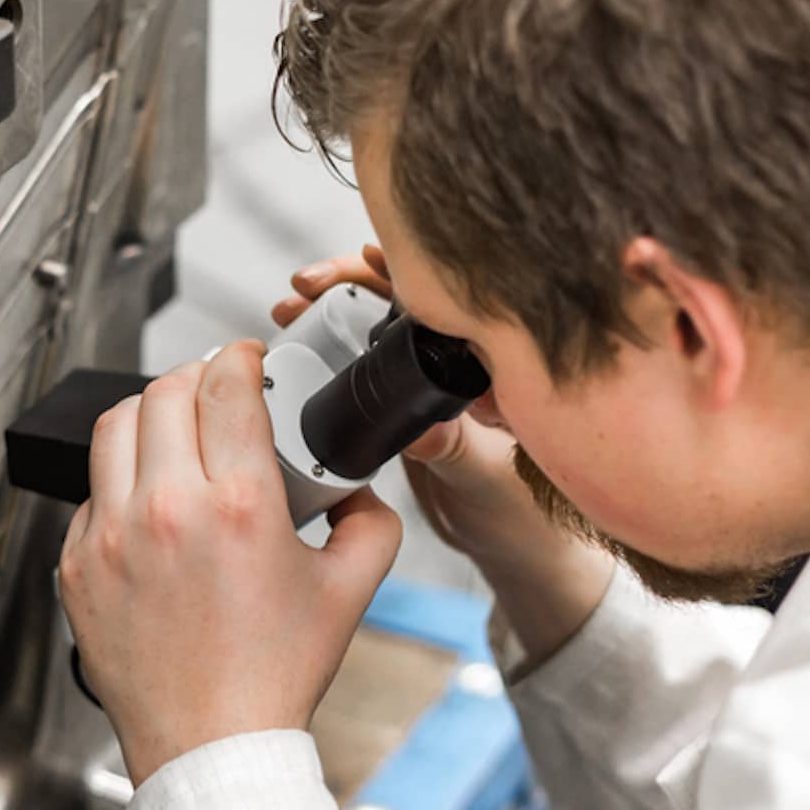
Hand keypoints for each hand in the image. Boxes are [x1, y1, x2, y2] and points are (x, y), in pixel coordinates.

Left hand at [58, 341, 403, 785]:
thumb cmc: (274, 676)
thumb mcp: (350, 590)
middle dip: (196, 378)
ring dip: (151, 416)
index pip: (226, 384)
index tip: (248, 363)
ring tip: (177, 432)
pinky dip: (121, 481)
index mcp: (238, 506)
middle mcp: (166, 510)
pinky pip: (91, 492)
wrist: (211, 746)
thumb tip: (355, 486)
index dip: (241, 358)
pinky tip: (151, 502)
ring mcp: (111, 536)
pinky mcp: (76, 565)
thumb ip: (370, 521)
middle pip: (165, 391)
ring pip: (116, 427)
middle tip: (217, 393)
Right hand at [272, 246, 534, 560]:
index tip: (363, 259)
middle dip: (348, 280)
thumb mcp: (485, 480)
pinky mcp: (395, 405)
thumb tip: (419, 430)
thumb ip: (454, 450)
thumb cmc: (519, 515)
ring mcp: (421, 380)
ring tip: (289, 306)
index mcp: (487, 361)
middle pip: (397, 296)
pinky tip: (294, 334)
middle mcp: (453, 361)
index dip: (403, 267)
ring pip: (369, 323)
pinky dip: (322, 343)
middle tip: (305, 286)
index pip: (443, 294)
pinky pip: (356, 361)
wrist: (504, 550)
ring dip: (327, 306)